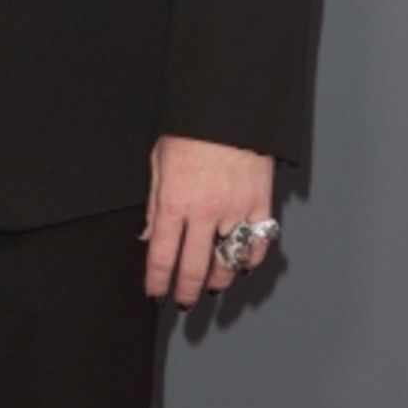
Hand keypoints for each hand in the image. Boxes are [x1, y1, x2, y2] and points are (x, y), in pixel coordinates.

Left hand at [140, 134, 275, 305]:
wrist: (228, 106)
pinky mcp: (260, 204)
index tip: (155, 293)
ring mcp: (234, 211)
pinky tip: (243, 264)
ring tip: (212, 284)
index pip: (161, 255)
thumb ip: (154, 202)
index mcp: (174, 200)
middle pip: (194, 269)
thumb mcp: (160, 160)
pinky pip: (258, 244)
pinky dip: (251, 260)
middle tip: (184, 301)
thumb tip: (147, 236)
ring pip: (227, 263)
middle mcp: (203, 212)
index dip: (157, 281)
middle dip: (186, 291)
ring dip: (218, 280)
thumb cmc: (191, 129)